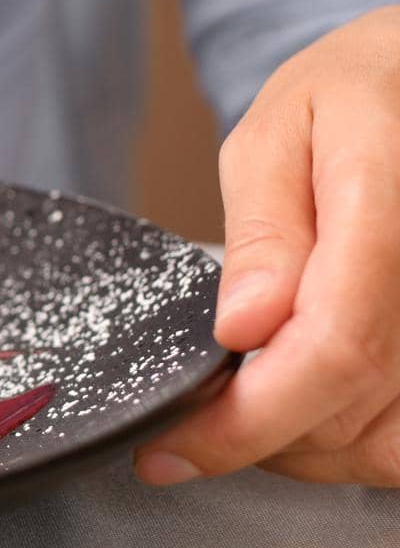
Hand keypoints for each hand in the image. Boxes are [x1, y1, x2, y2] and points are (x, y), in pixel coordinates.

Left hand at [136, 4, 399, 486]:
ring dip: (306, 449)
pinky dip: (355, 442)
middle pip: (355, 413)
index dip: (245, 422)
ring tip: (251, 403)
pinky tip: (310, 404)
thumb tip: (243, 327)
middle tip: (196, 417)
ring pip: (389, 446)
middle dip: (259, 435)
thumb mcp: (280, 134)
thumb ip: (266, 230)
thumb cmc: (352, 96)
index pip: (333, 349)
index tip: (168, 451)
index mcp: (390, 206)